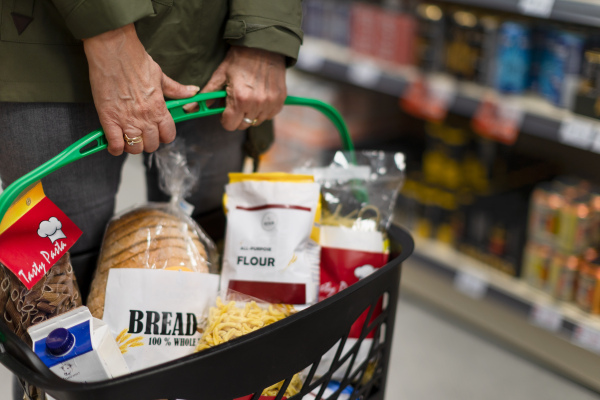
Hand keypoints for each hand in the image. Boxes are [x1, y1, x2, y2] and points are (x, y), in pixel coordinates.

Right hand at [83, 24, 198, 155]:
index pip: (168, 135)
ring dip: (132, 146)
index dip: (164, 137)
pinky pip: (115, 144)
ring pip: (135, 148)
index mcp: (160, 108)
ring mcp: (127, 120)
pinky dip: (115, 148)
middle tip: (141, 135)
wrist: (113, 52)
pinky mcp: (109, 119)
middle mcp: (146, 117)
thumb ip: (176, 89)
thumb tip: (193, 92)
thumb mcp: (161, 76)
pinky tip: (114, 143)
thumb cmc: (136, 61)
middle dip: (148, 143)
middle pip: (152, 145)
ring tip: (127, 138)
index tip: (158, 133)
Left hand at [192, 46, 286, 130]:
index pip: (230, 125)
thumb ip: (207, 95)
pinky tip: (260, 96)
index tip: (226, 110)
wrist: (263, 46)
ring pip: (256, 121)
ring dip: (252, 113)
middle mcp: (257, 104)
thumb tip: (189, 108)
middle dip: (238, 117)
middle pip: (243, 125)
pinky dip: (264, 109)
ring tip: (249, 96)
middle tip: (237, 101)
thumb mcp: (220, 75)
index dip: (225, 119)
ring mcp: (270, 103)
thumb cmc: (239, 60)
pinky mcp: (280, 100)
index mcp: (240, 99)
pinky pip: (269, 115)